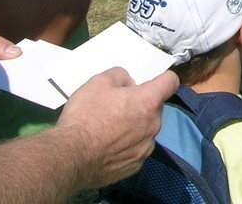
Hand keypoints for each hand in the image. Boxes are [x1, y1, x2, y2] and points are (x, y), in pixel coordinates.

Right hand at [56, 67, 178, 188]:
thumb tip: (129, 83)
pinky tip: (108, 148)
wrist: (70, 156)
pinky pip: (136, 150)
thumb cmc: (86, 115)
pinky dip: (127, 146)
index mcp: (148, 102)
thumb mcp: (98, 82)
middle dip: (141, 105)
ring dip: (135, 127)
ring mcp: (146, 148)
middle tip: (117, 107)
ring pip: (146, 130)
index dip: (163, 78)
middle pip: (155, 108)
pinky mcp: (135, 166)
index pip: (171, 82)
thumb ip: (119, 76)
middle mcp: (154, 125)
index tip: (152, 81)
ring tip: (110, 130)